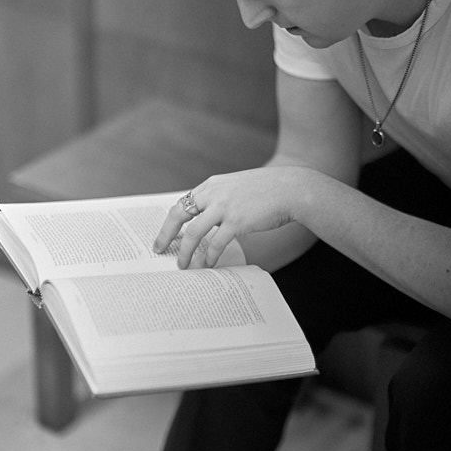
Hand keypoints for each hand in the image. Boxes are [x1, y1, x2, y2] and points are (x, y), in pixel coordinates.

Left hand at [153, 166, 306, 267]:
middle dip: (166, 235)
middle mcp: (213, 194)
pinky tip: (208, 265)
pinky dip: (209, 257)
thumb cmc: (267, 191)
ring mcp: (224, 207)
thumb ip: (220, 199)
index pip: (182, 204)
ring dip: (186, 252)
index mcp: (211, 185)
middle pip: (178, 215)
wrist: (291, 189)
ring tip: (183, 265)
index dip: (170, 222)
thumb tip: (207, 219)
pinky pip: (216, 244)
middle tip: (159, 250)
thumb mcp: (237, 187)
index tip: (164, 235)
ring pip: (194, 233)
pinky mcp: (237, 222)